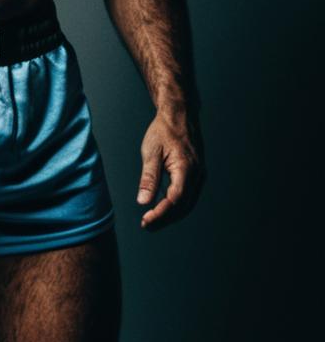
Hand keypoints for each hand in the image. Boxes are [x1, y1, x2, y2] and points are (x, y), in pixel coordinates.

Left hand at [136, 110, 204, 230]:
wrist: (178, 117)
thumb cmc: (163, 131)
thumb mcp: (151, 152)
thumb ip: (148, 178)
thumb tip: (143, 202)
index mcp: (185, 168)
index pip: (174, 199)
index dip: (161, 213)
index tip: (146, 220)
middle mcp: (196, 174)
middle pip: (182, 206)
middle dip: (165, 218)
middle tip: (147, 225)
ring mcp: (199, 175)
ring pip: (187, 203)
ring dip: (171, 214)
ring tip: (152, 220)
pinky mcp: (196, 175)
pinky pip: (188, 196)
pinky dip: (176, 206)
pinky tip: (163, 209)